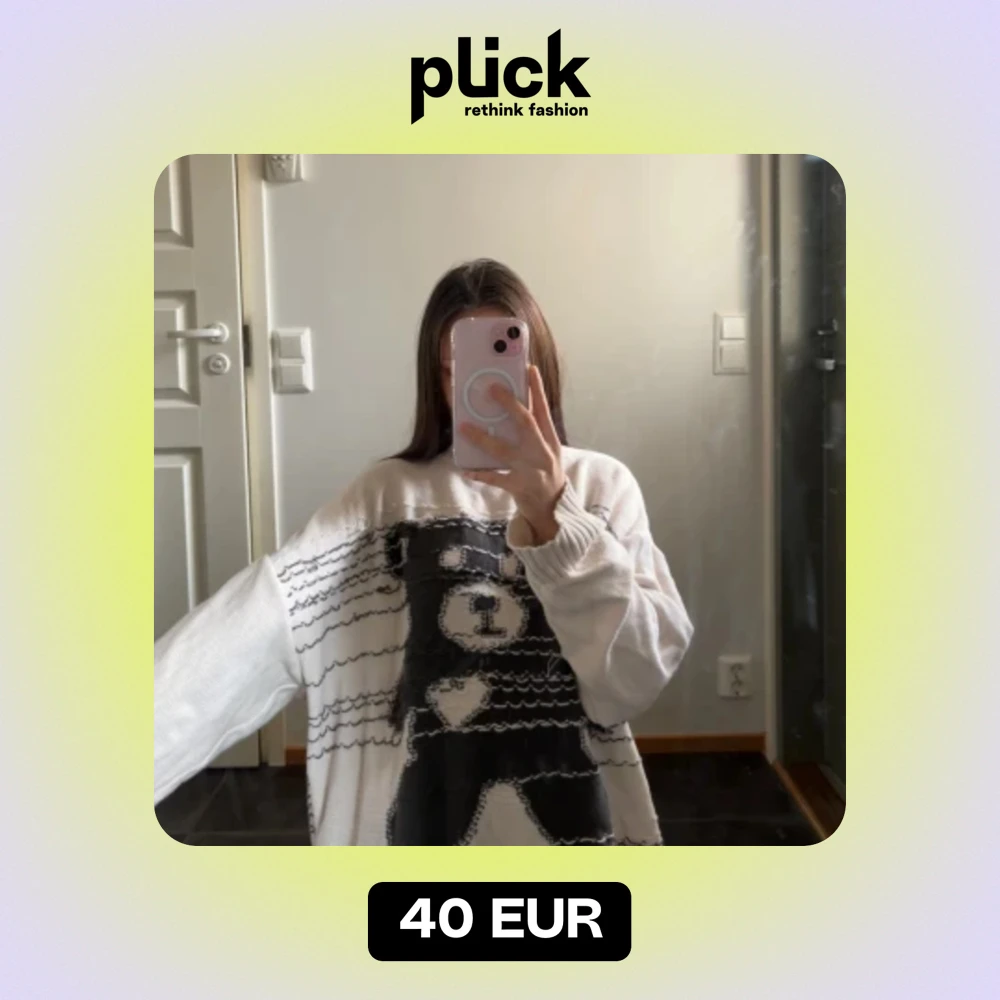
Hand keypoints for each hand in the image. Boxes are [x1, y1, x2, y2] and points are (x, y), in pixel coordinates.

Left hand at [459, 365, 565, 544]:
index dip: (537, 389)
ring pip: (504, 450)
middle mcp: (543, 452)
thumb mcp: (546, 451)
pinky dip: (481, 474)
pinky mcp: (520, 487)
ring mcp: (532, 470)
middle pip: (526, 423)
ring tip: (464, 427)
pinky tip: (466, 470)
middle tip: (491, 388)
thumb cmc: (545, 474)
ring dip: (482, 438)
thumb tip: (508, 410)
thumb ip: (532, 433)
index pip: (543, 410)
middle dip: (509, 404)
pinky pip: (496, 479)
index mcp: (550, 441)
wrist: (554, 509)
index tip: (529, 368)